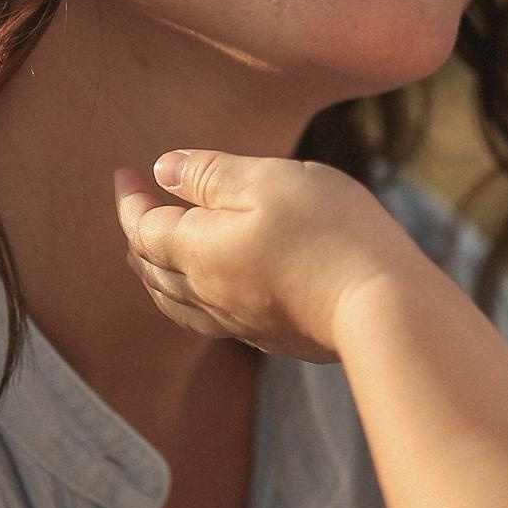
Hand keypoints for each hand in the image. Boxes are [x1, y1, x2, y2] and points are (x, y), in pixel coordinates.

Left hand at [115, 150, 421, 361]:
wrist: (383, 307)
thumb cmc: (329, 231)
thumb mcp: (269, 180)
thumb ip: (210, 174)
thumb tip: (161, 171)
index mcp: (198, 251)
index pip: (143, 227)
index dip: (130, 199)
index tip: (124, 173)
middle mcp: (208, 293)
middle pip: (151, 268)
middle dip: (136, 235)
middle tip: (136, 207)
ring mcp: (240, 321)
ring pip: (175, 301)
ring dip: (154, 273)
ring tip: (151, 255)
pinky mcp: (272, 337)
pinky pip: (207, 320)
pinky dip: (186, 299)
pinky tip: (205, 292)